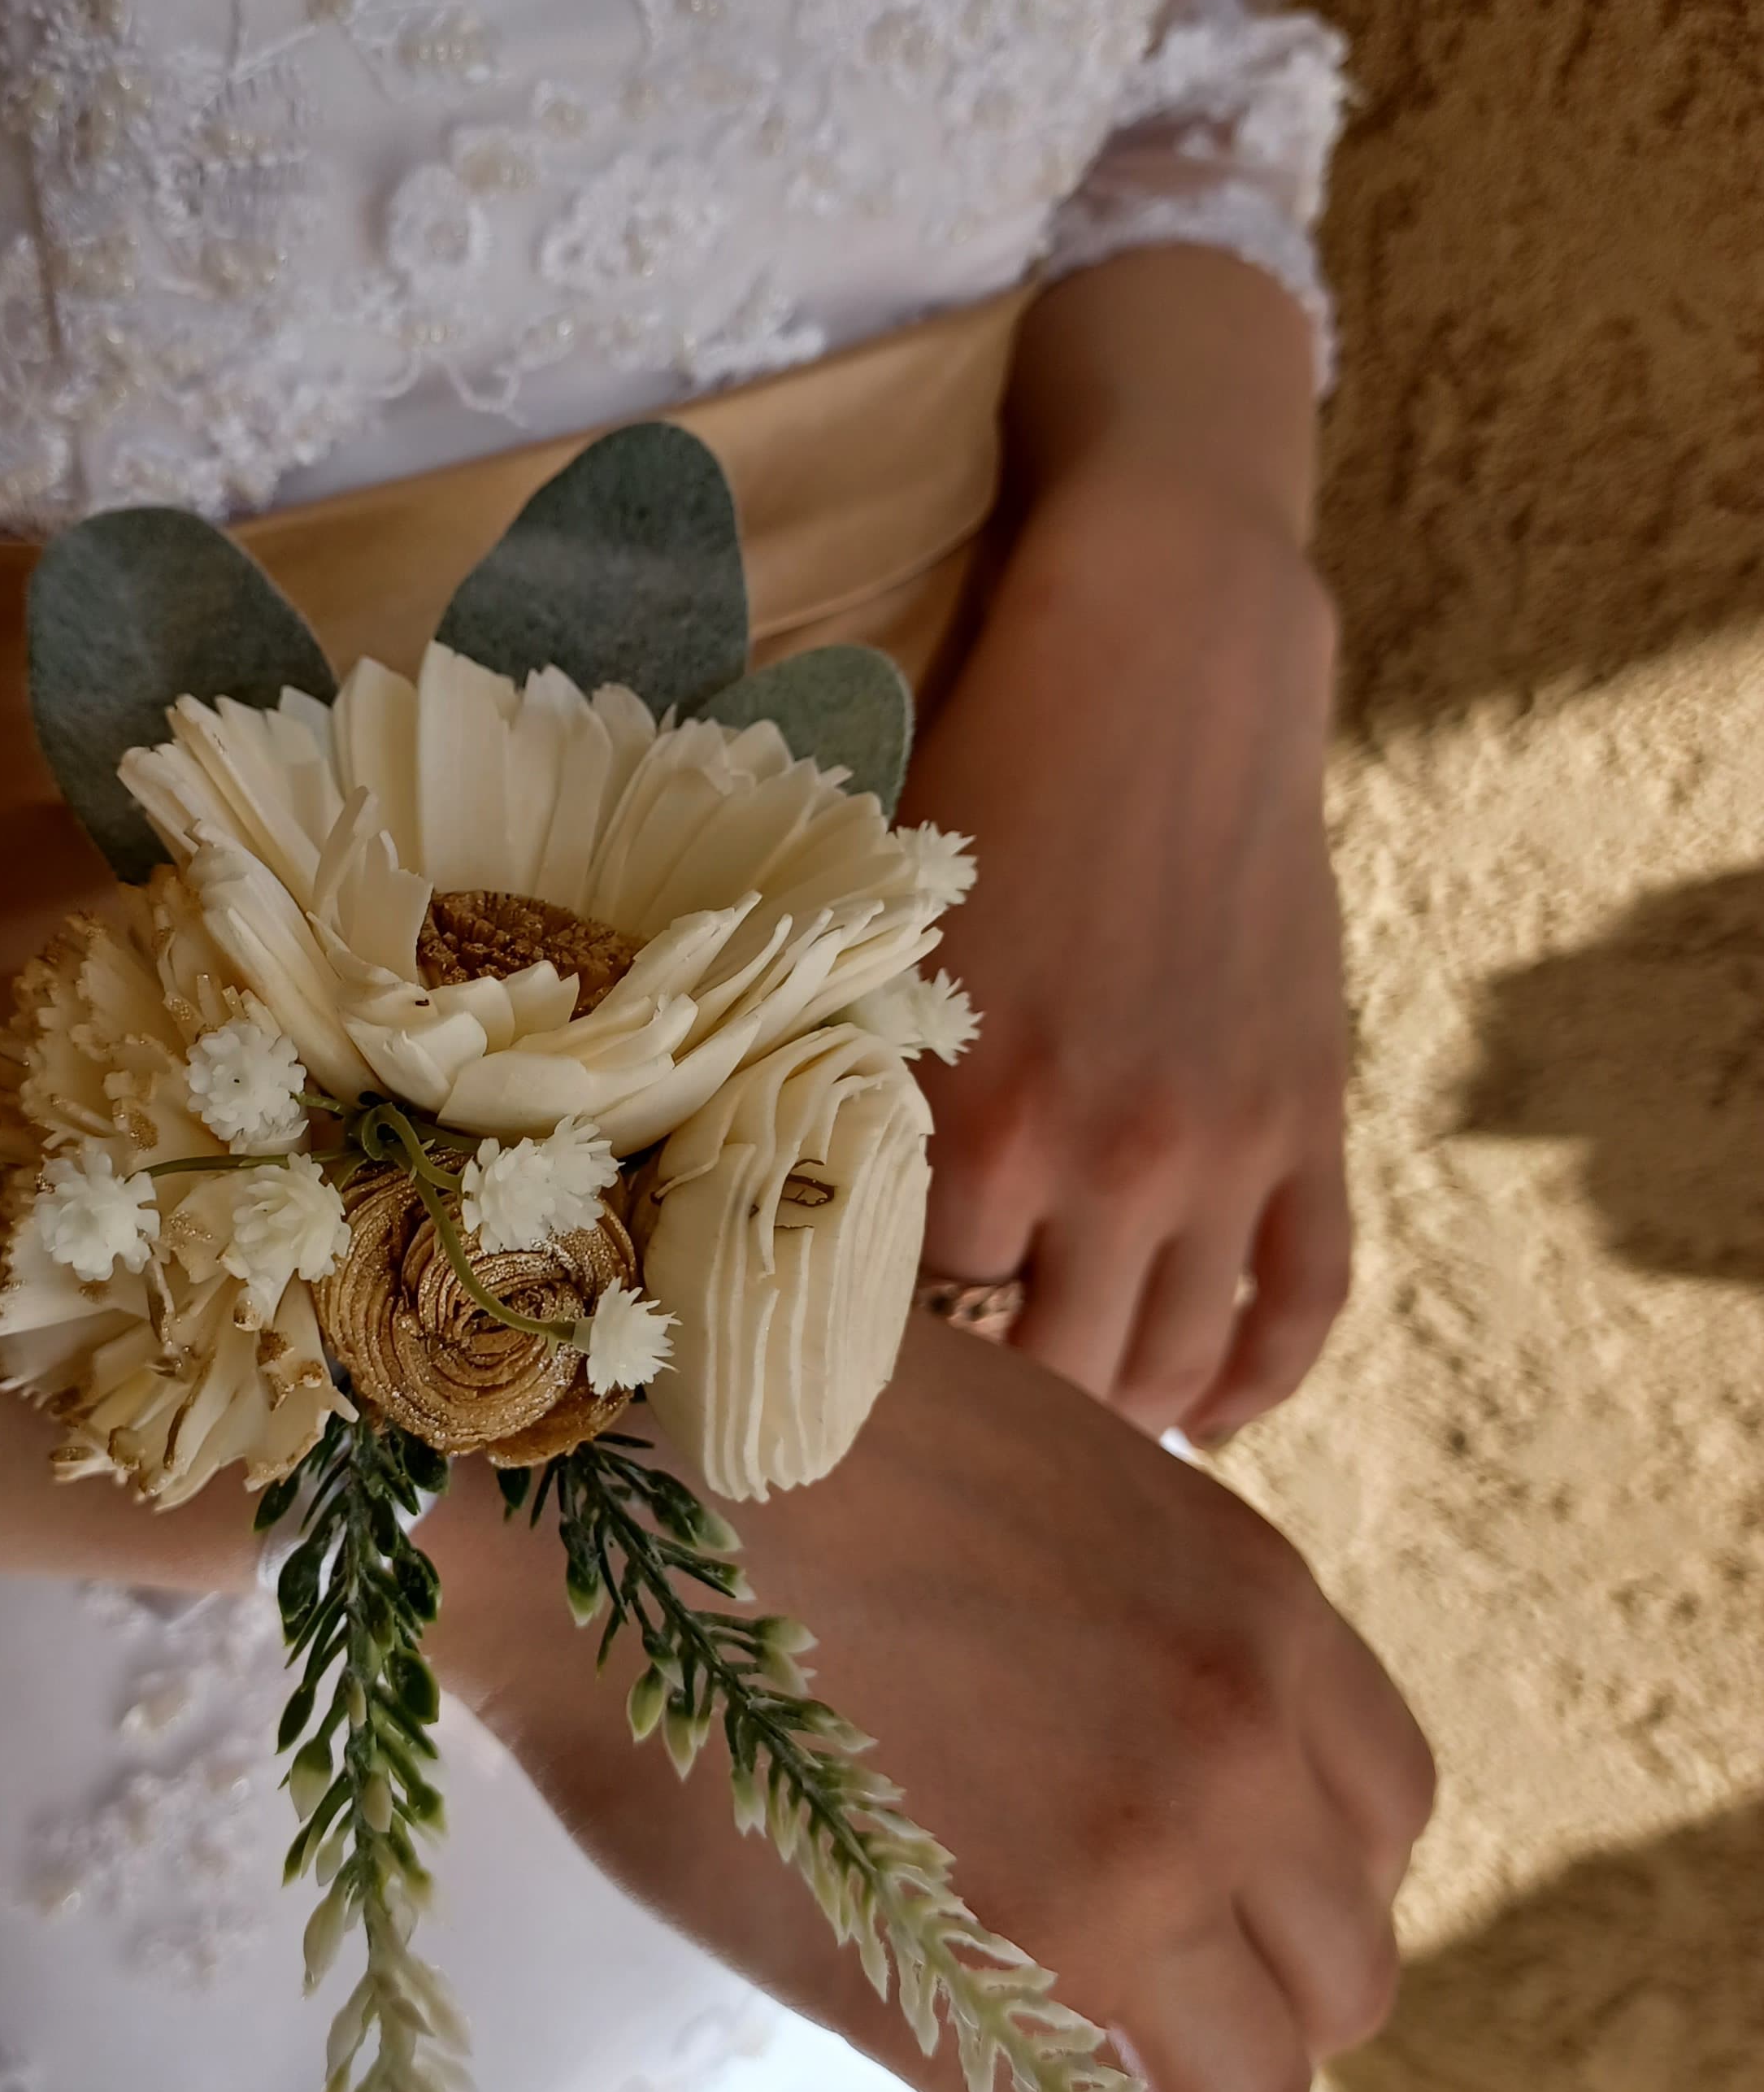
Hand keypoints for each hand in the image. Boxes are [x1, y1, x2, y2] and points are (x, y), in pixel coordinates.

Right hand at [430, 1313, 1432, 2091]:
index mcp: (1251, 1609)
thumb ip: (1140, 1587)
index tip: (1230, 1893)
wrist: (597, 1482)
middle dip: (1253, 1998)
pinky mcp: (986, 2005)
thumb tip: (1134, 1676)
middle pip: (1337, 1971)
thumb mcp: (1042, 1461)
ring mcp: (1121, 1886)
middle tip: (1145, 2001)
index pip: (1384, 1808)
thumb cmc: (784, 1438)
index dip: (1303, 1867)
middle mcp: (1230, 1752)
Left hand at [910, 260, 1349, 1440]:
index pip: (903, 1334)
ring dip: (1107, 1414)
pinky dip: (1249, 1383)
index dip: (867, 1370)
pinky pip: (1298, 1308)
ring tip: (1050, 1421)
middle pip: (1039, 1383)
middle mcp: (1099, 1161)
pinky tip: (1200, 1413)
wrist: (1162, 661)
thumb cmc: (979, 783)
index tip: (830, 1390)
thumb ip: (849, 1090)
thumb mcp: (882, 943)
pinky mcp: (1308, 1119)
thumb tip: (783, 1232)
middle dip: (989, 1423)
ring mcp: (1221, 1150)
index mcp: (964, 1121)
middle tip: (939, 1430)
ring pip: (1163, 1369)